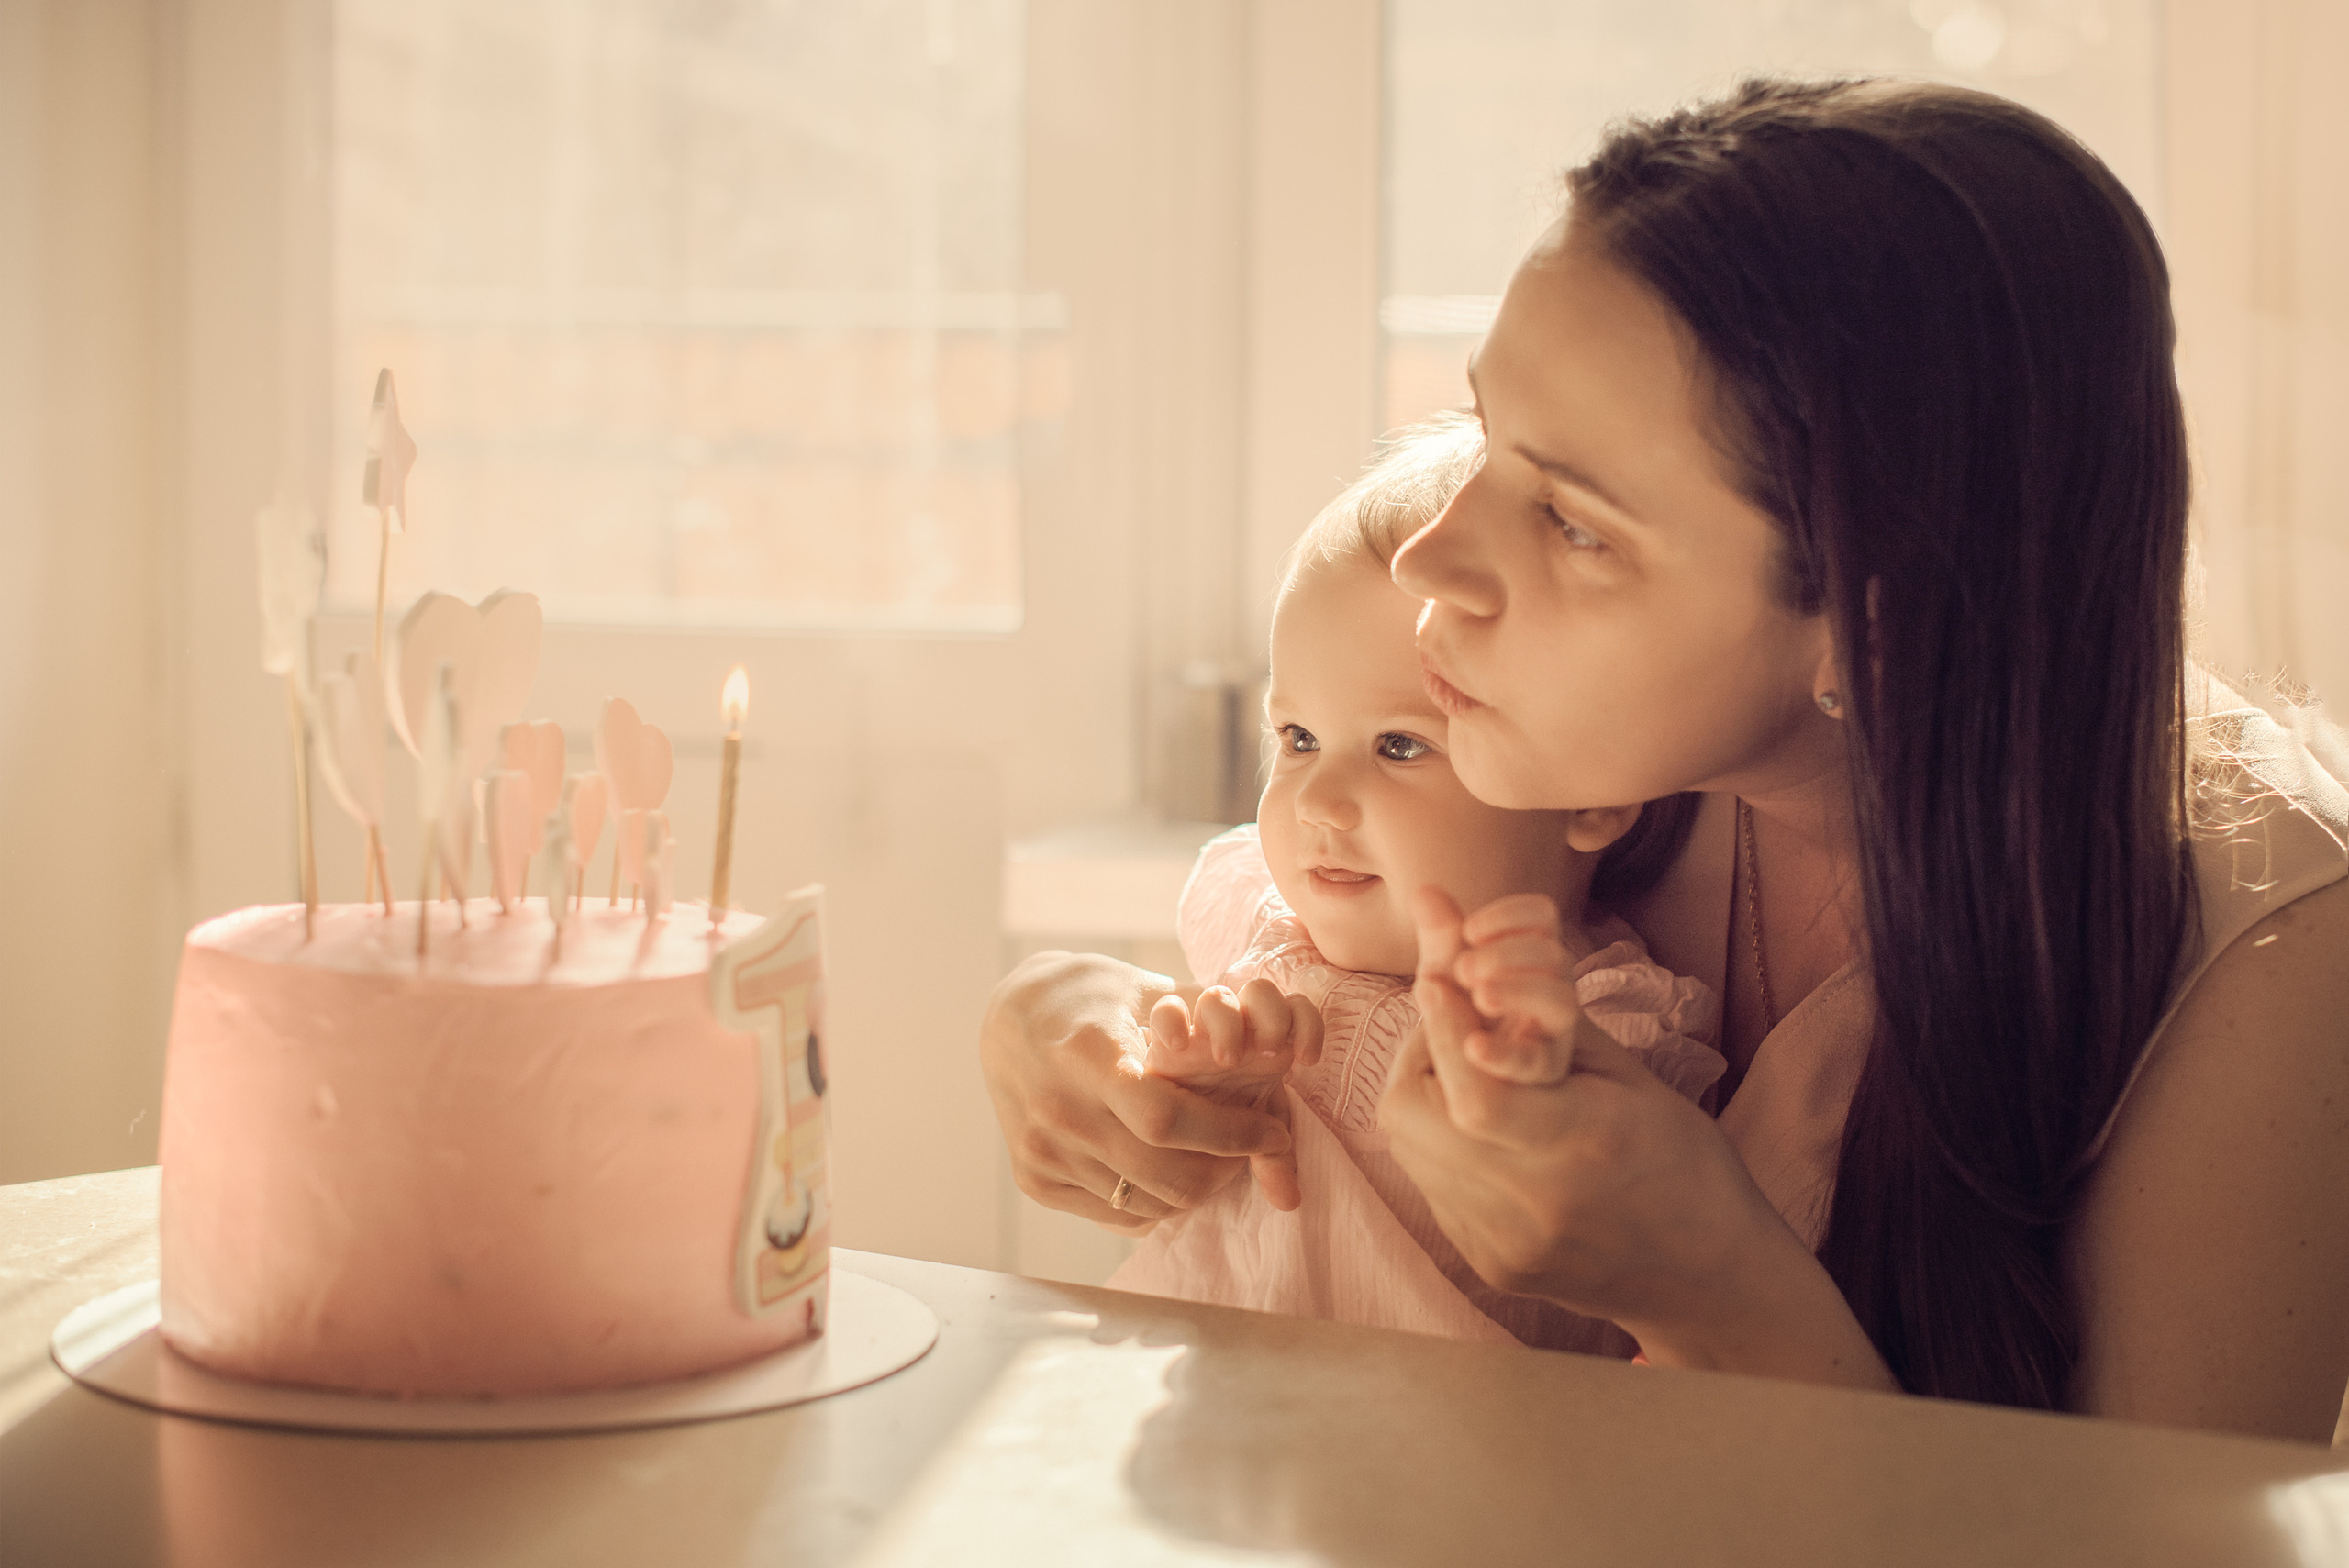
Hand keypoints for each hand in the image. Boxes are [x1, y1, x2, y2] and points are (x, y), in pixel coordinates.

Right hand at [979, 951, 1298, 1230]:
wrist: (1004, 1015)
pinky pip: (1116, 1213)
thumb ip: (1208, 1022)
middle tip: (1256, 1149)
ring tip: (1219, 1159)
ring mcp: (1041, 1151)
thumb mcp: (1148, 991)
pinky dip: (1157, 1201)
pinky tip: (1173, 1169)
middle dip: (1225, 1169)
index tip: (1272, 1130)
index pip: (1165, 1118)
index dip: (1231, 1134)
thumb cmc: (1092, 996)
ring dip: (1196, 1189)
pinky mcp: (1033, 1180)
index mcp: (1085, 1054)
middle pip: (1162, 1173)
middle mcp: (1056, 1110)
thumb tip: (1287, 1051)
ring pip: (1145, 1202)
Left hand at [1381, 889, 1893, 1386]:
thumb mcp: (1629, 1077)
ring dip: (1421, 1092)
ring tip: (1464, 1067)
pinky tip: (1479, 1127)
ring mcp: (1502, 1244)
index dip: (1440, 1028)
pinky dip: (1439, 1140)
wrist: (1709, 1280)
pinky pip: (1431, 1184)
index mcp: (1585, 1144)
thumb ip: (1544, 1015)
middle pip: (1413, 1116)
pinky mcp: (1487, 1267)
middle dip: (1418, 1050)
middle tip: (1448, 1018)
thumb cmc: (1683, 1160)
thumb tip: (1467, 940)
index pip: (1476, 1093)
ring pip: (1409, 1148)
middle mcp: (1532, 1202)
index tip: (1433, 975)